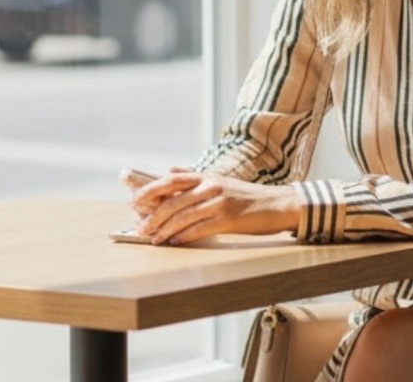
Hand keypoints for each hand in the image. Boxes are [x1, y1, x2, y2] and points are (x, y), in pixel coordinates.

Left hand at [130, 168, 299, 244]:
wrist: (278, 204)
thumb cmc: (247, 196)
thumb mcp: (221, 180)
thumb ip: (194, 177)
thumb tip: (169, 169)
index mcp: (208, 176)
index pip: (172, 180)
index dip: (150, 190)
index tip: (134, 202)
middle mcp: (211, 186)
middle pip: (174, 200)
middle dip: (154, 216)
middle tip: (140, 229)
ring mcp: (220, 202)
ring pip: (183, 216)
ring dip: (165, 230)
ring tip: (153, 239)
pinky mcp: (228, 219)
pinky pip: (199, 229)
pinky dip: (184, 237)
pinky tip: (174, 243)